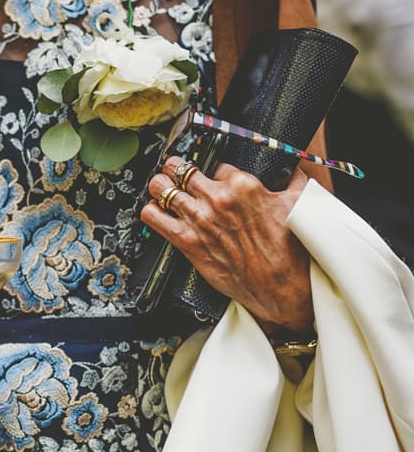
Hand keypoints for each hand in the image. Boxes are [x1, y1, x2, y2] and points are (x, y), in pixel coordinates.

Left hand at [141, 156, 313, 333]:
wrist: (282, 287)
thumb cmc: (291, 251)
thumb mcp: (300, 204)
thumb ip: (293, 180)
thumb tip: (290, 169)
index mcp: (243, 185)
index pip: (216, 164)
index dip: (213, 171)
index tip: (211, 177)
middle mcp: (218, 199)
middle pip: (181, 169)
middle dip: (176, 169)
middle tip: (174, 171)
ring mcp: (199, 220)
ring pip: (162, 188)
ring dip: (159, 186)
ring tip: (161, 187)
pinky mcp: (187, 242)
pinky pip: (154, 217)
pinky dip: (150, 211)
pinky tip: (155, 210)